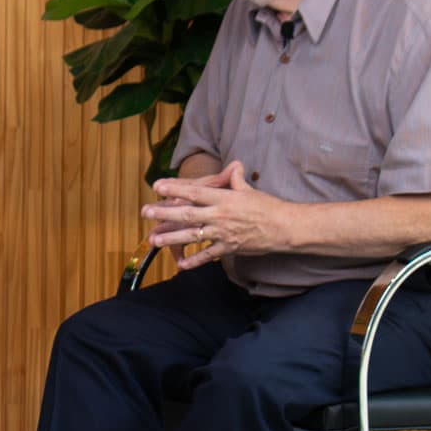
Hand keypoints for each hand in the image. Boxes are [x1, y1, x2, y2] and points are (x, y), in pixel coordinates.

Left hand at [141, 161, 288, 270]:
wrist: (284, 227)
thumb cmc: (268, 206)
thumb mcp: (249, 190)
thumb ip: (236, 180)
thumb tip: (235, 166)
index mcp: (224, 198)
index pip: (194, 192)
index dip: (174, 188)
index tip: (157, 186)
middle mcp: (220, 215)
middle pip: (187, 213)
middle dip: (164, 213)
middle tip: (145, 212)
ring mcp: (223, 233)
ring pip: (192, 236)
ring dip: (171, 238)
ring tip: (154, 239)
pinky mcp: (229, 248)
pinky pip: (208, 255)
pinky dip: (194, 261)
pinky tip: (180, 264)